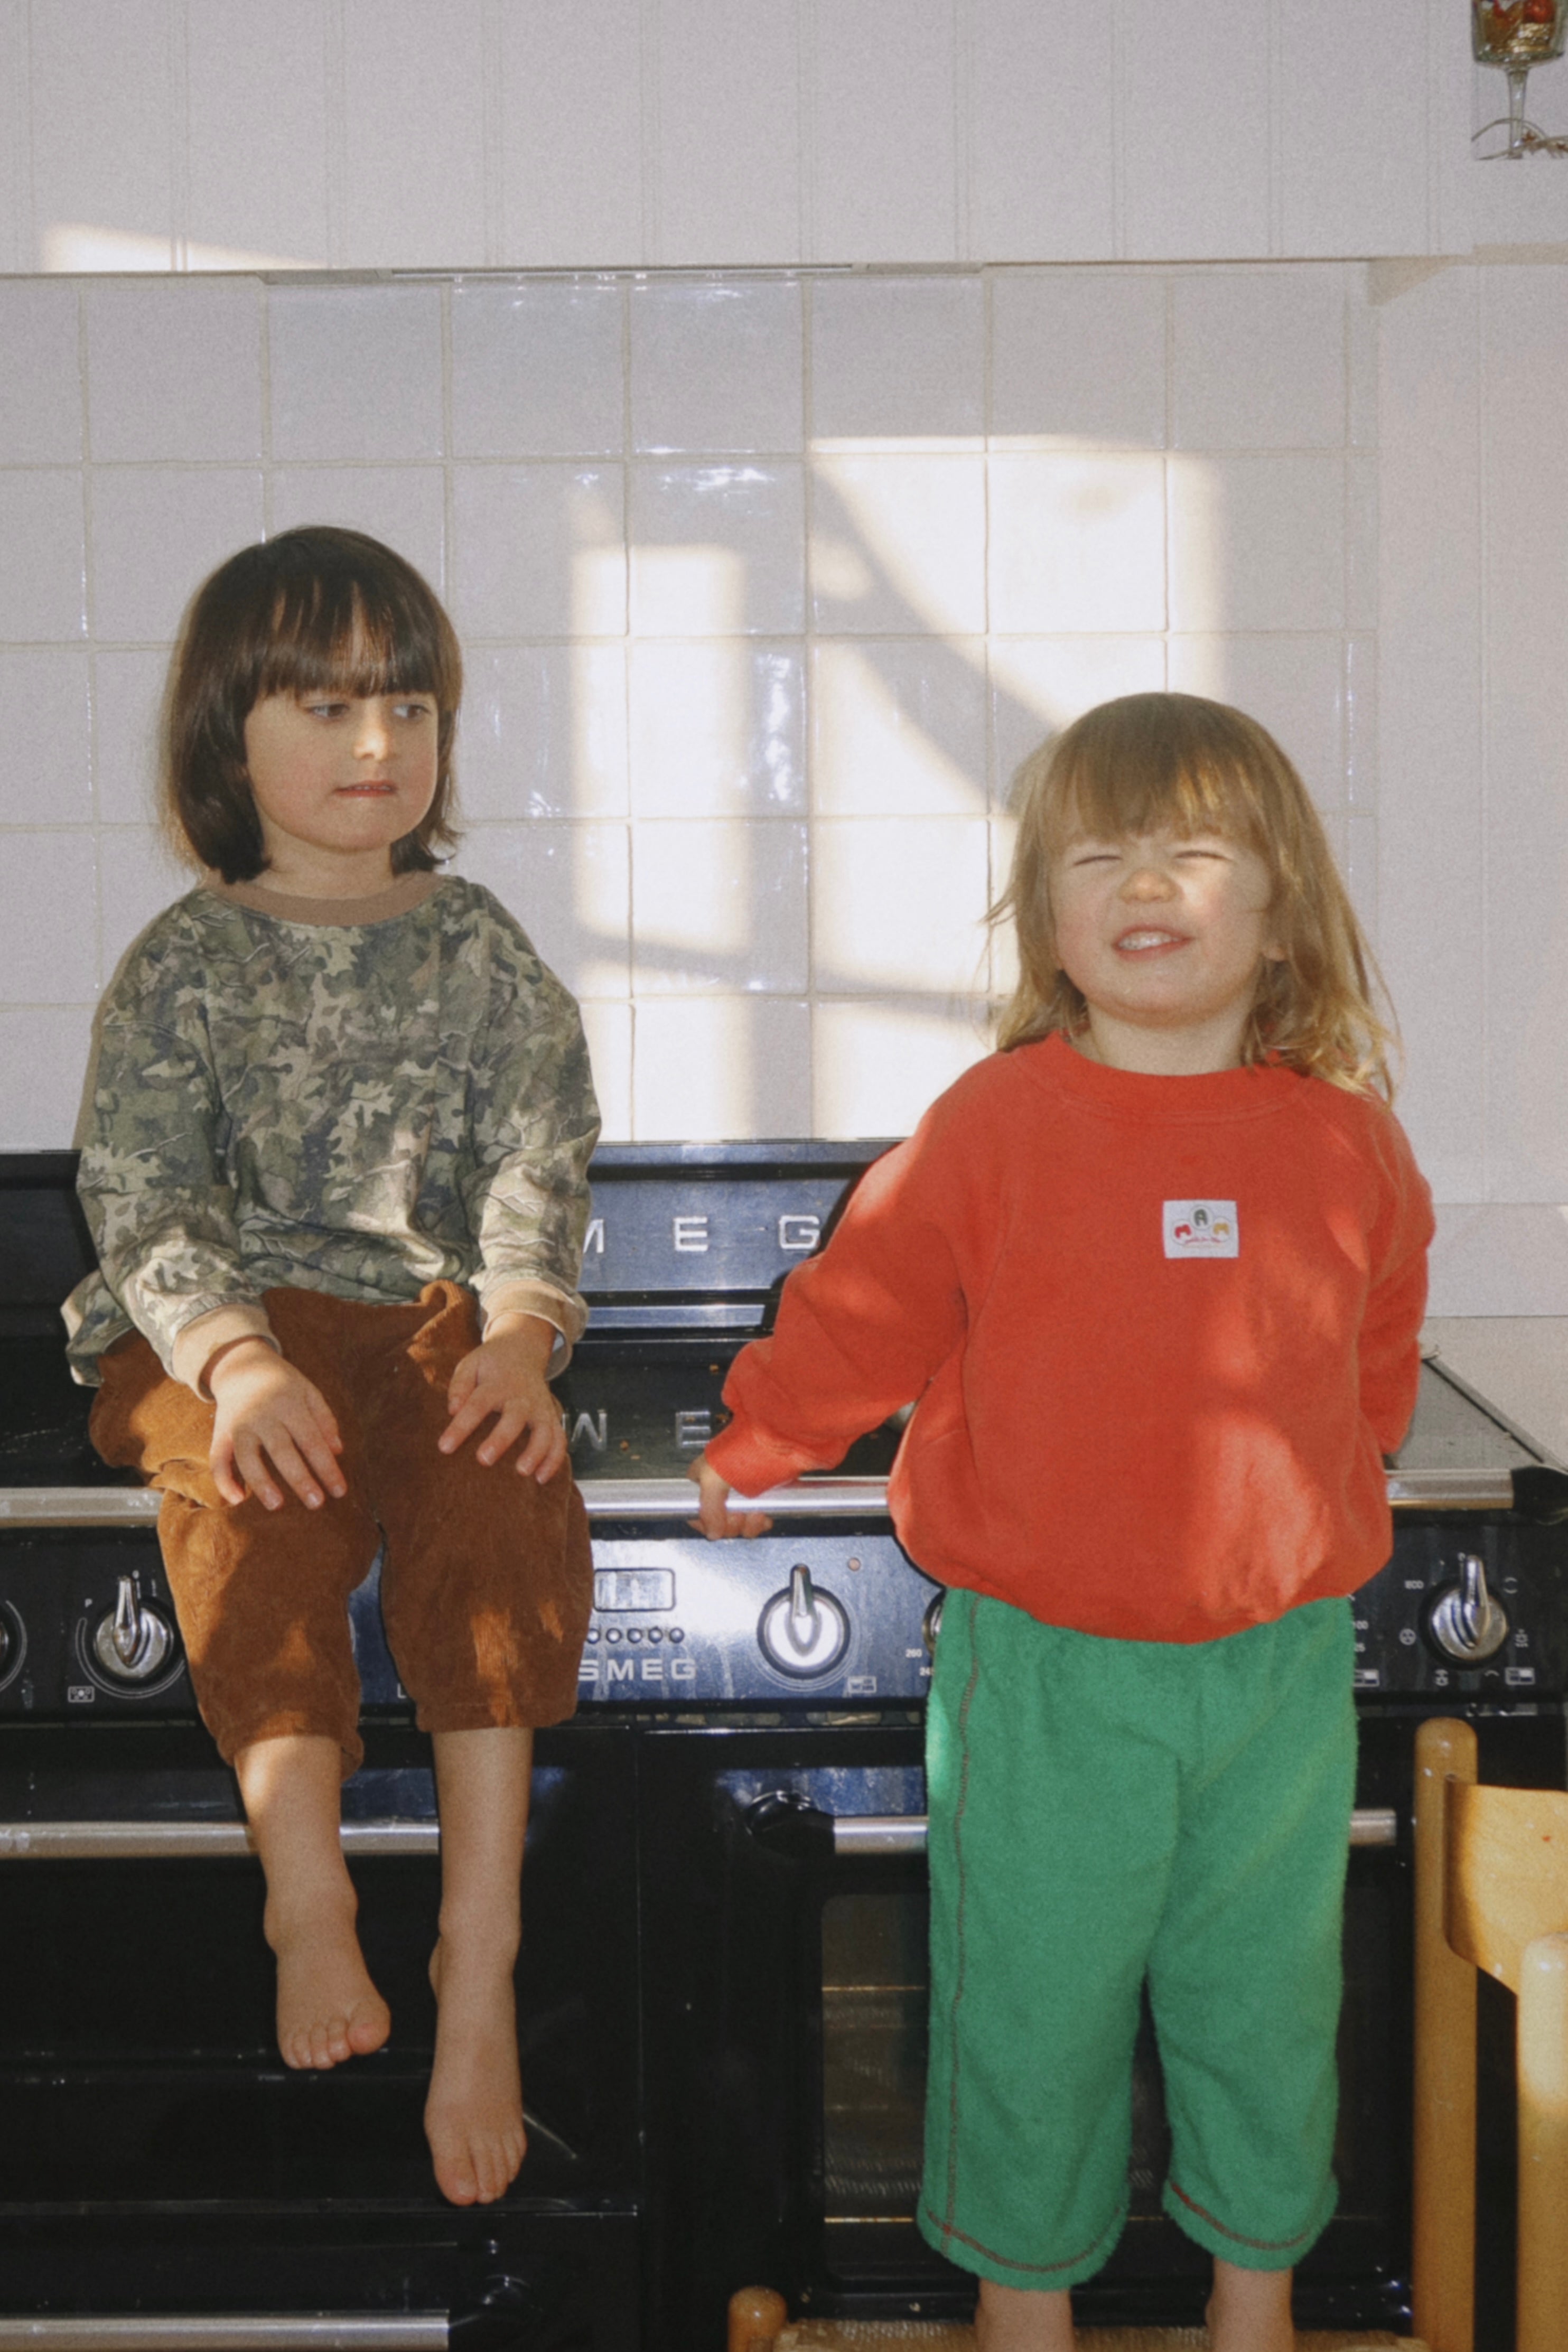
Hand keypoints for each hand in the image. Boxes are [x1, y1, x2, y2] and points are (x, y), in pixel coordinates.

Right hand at [206, 1340, 346, 1511]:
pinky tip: (237, 1499)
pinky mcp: (220, 1433)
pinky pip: (218, 1459)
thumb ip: (325, 1419)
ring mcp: (239, 1425)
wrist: (242, 1366)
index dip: (326, 1467)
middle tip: (317, 1503)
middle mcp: (262, 1415)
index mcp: (289, 1404)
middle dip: (300, 1479)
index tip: (340, 1491)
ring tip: (277, 1505)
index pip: (312, 1440)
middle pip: (282, 1450)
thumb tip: (337, 1451)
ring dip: (261, 1482)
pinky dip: (224, 1481)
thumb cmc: (283, 1384)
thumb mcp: (309, 1392)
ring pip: (247, 1457)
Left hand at [440, 1314, 565, 1481]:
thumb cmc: (490, 1365)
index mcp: (496, 1383)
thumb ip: (459, 1385)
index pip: (477, 1404)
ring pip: (544, 1430)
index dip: (461, 1426)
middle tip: (484, 1459)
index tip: (444, 1447)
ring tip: (523, 1472)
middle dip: (501, 1439)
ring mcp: (540, 1408)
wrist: (523, 1350)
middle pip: (514, 1418)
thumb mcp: (470, 1364)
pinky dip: (554, 1459)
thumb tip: (452, 1410)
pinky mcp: (551, 1417)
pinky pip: (558, 1439)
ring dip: (536, 1452)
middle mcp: (521, 1397)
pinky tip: (541, 1479)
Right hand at [687, 1452, 771, 1538]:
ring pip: (739, 1523)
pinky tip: (764, 1516)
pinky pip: (757, 1520)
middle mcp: (719, 1488)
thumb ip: (708, 1509)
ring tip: (755, 1514)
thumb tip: (713, 1533)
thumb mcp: (713, 1478)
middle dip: (731, 1524)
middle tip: (739, 1515)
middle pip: (719, 1521)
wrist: (775, 1442)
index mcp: (701, 1480)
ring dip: (748, 1525)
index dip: (704, 1522)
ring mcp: (741, 1494)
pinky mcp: (760, 1497)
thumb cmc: (741, 1450)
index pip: (695, 1510)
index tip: (715, 1525)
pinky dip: (761, 1522)